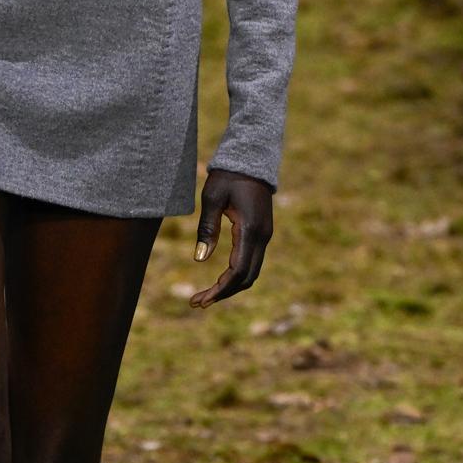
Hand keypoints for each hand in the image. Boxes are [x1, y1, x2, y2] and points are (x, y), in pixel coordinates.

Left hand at [190, 169, 273, 305]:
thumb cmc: (227, 176)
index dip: (220, 289)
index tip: (201, 300)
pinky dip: (236, 276)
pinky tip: (220, 280)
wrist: (251, 159)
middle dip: (223, 293)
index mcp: (250, 229)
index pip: (237, 271)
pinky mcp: (262, 234)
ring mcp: (265, 236)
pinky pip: (252, 262)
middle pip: (246, 278)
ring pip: (251, 273)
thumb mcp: (211, 198)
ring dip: (230, 287)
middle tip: (197, 302)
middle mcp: (262, 237)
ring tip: (205, 296)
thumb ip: (206, 228)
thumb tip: (199, 260)